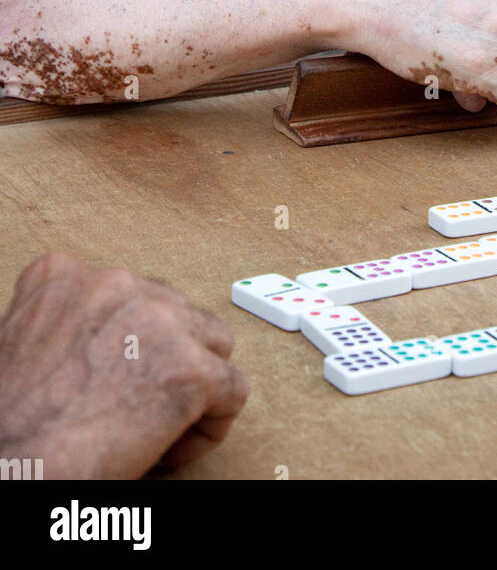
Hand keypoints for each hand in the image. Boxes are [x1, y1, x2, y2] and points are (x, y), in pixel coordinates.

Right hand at [0, 252, 248, 478]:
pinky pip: (232, 390)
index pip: (131, 292)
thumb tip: (109, 338)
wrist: (10, 466)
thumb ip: (70, 320)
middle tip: (137, 407)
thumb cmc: (11, 424)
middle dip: (166, 360)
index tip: (116, 378)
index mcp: (64, 273)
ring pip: (212, 343)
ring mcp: (158, 320)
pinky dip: (211, 425)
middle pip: (176, 312)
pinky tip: (172, 449)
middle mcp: (114, 283)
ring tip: (158, 426)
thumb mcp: (22, 340)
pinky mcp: (190, 368)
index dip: (131, 343)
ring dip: (193, 384)